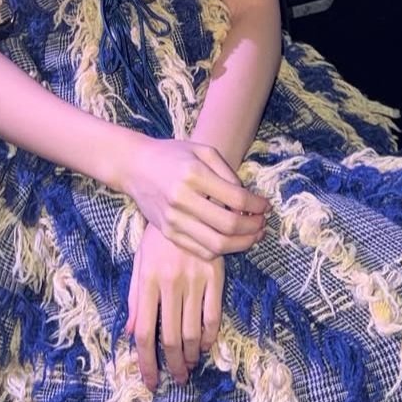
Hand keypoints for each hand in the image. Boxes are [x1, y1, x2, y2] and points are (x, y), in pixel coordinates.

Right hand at [121, 136, 269, 260]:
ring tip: (253, 236)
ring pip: (216, 244)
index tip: (266, 206)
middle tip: (262, 224)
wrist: (136, 167)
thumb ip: (226, 172)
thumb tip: (246, 199)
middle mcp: (182, 199)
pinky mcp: (168, 233)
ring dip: (241, 244)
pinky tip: (231, 241)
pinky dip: (221, 250)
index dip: (257, 205)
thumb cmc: (173, 155)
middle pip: (228, 225)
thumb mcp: (202, 151)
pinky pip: (201, 250)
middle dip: (253, 228)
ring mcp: (173, 219)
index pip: (236, 198)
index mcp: (193, 174)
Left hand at [125, 221, 224, 391]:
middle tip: (176, 379)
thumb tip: (130, 334)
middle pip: (171, 337)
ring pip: (193, 331)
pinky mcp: (215, 273)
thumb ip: (134, 298)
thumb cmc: (158, 237)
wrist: (185, 201)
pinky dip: (210, 336)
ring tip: (189, 365)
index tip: (150, 381)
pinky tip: (205, 345)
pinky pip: (213, 314)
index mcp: (147, 280)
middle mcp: (170, 282)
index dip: (147, 362)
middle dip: (173, 365)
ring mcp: (194, 278)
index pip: (146, 333)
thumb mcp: (140, 263)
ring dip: (191, 355)